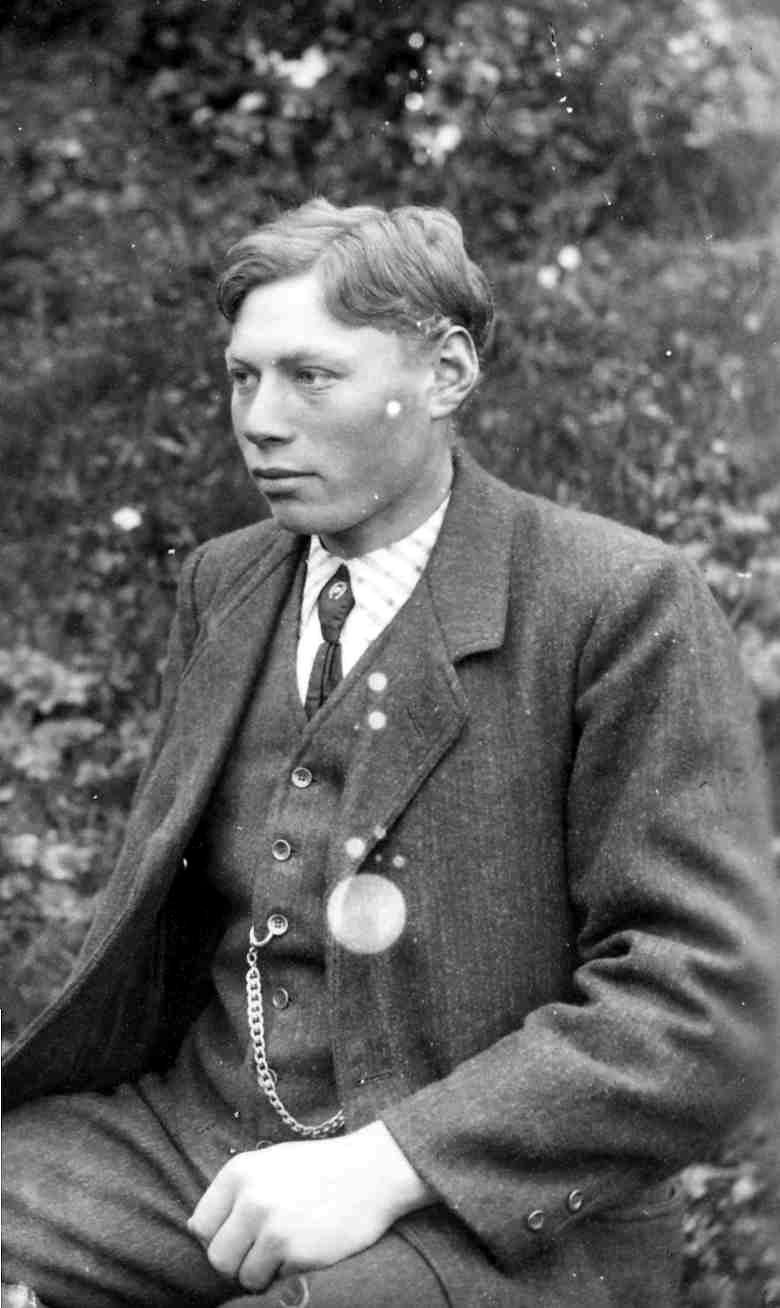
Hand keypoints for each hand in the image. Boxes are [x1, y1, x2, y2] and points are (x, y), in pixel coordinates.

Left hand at [187, 1121, 433, 1291]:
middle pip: (217, 1257)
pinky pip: (274, 1280)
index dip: (219, 1236)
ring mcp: (274, 1227)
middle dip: (236, 1262)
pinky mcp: (297, 1253)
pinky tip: (306, 1248)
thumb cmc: (319, 1169)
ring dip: (261, 1272)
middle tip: (259, 1253)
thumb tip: (198, 1229)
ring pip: (243, 1276)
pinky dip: (287, 1274)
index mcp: (240, 1172)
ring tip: (284, 1251)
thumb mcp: (271, 1164)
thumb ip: (236, 1192)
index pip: (201, 1225)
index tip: (239, 1235)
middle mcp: (251, 1198)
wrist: (373, 1171)